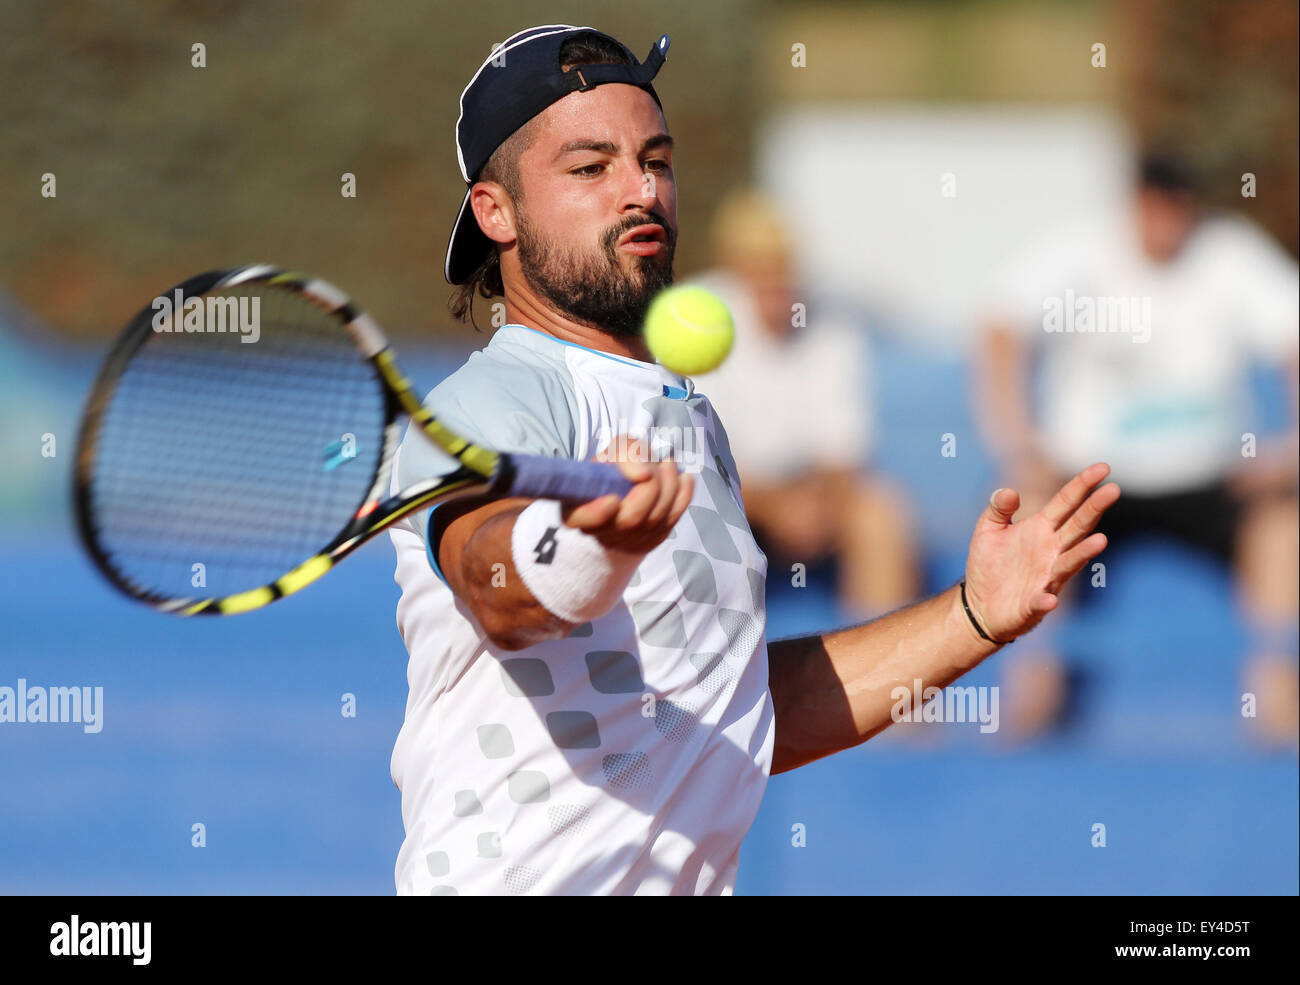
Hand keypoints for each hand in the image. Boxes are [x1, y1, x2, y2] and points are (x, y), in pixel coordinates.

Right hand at [561, 436, 694, 554]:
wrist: (623, 492)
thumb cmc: (612, 472)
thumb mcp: (609, 454)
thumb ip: (623, 452)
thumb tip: (643, 474)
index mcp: (577, 510)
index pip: (582, 520)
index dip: (596, 514)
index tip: (612, 499)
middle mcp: (601, 532)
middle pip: (632, 518)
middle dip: (651, 486)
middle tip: (657, 463)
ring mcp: (628, 540)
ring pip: (656, 518)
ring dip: (669, 485)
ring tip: (668, 464)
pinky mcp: (652, 540)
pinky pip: (673, 519)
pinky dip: (683, 495)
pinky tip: (684, 478)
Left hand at [963, 462, 1120, 642]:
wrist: (979, 605)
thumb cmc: (989, 565)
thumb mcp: (987, 530)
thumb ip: (998, 509)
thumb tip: (1009, 492)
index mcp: (1040, 529)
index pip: (1066, 502)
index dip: (1083, 485)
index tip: (1104, 468)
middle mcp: (1051, 550)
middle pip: (1077, 526)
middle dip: (1094, 509)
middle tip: (1113, 489)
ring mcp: (1046, 577)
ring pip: (1069, 563)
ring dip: (1084, 553)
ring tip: (1100, 541)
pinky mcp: (1034, 604)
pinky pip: (1042, 601)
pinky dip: (1045, 600)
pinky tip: (1050, 598)